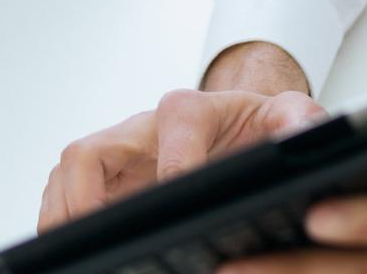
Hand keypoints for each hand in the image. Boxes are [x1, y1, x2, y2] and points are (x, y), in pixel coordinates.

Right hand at [39, 87, 327, 232]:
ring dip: (62, 214)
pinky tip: (79, 252)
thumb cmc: (259, 124)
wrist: (240, 124)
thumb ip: (300, 119)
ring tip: (74, 255)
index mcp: (191, 111)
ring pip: (70, 173)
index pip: (173, 120)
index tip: (176, 194)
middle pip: (90, 149)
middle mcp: (144, 130)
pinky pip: (68, 193)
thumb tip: (305, 135)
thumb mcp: (291, 114)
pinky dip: (62, 221)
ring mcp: (122, 157)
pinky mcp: (110, 180)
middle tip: (96, 240)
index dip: (172, 160)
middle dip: (82, 197)